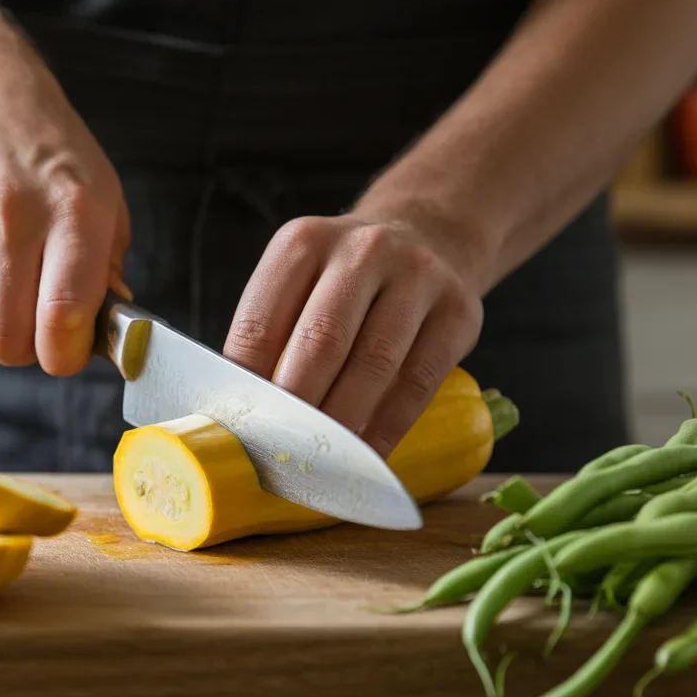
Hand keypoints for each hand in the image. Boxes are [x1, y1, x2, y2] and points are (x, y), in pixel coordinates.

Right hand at [0, 65, 129, 375]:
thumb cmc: (53, 160)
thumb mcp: (105, 198)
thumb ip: (108, 270)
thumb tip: (102, 334)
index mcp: (74, 209)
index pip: (61, 315)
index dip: (65, 356)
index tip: (68, 353)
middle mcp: (11, 212)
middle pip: (7, 338)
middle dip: (27, 353)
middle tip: (38, 333)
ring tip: (11, 301)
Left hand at [223, 212, 487, 456]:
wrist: (429, 236)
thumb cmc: (345, 280)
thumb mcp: (300, 282)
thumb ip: (270, 336)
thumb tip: (238, 415)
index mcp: (303, 243)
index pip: (261, 323)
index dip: (247, 385)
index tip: (241, 431)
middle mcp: (362, 250)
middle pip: (321, 340)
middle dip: (297, 406)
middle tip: (280, 454)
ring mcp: (417, 276)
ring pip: (374, 363)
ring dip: (343, 422)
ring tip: (323, 461)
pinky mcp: (458, 311)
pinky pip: (419, 380)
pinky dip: (390, 425)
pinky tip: (370, 453)